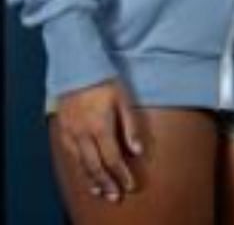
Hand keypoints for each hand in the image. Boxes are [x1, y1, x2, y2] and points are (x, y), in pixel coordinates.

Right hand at [52, 80, 143, 201]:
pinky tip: (84, 174)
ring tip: (100, 192)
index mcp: (100, 127)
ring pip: (80, 164)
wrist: (77, 68)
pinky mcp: (63, 130)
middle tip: (115, 196)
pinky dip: (78, 167)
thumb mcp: (124, 100)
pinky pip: (70, 155)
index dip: (122, 175)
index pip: (112, 159)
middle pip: (95, 166)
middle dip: (106, 184)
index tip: (130, 185)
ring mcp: (70, 133)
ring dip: (91, 180)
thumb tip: (138, 151)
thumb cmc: (104, 82)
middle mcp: (83, 134)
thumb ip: (131, 127)